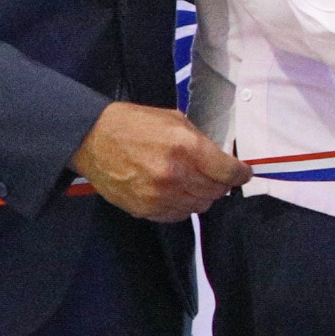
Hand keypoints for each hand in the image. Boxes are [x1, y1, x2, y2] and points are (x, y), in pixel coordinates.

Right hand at [71, 102, 246, 219]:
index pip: (228, 172)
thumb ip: (200, 141)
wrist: (91, 139)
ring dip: (202, 195)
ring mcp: (159, 196)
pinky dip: (182, 205)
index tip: (243, 173)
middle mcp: (175, 175)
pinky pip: (178, 215)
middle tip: (215, 175)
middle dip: (221, 183)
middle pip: (216, 191)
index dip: (240, 173)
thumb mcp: (174, 120)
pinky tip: (175, 191)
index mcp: (186, 148)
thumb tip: (220, 159)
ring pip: (199, 206)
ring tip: (192, 181)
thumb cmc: (132, 125)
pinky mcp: (145, 209)